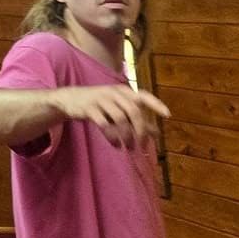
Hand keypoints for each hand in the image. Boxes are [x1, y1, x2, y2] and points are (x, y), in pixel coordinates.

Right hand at [54, 83, 168, 149]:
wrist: (70, 99)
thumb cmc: (100, 104)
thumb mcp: (118, 108)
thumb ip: (136, 118)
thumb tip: (156, 132)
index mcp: (123, 91)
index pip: (143, 95)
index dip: (156, 104)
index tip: (168, 115)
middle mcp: (114, 93)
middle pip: (133, 111)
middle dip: (140, 130)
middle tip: (141, 145)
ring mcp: (101, 99)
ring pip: (120, 118)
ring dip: (126, 135)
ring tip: (127, 146)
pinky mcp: (89, 108)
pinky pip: (104, 124)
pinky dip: (112, 136)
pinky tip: (115, 143)